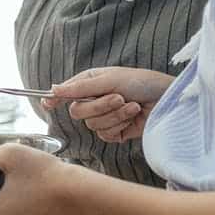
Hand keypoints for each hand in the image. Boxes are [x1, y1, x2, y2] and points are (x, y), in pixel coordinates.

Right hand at [41, 67, 171, 142]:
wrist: (167, 100)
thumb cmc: (143, 82)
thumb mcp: (111, 79)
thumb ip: (81, 88)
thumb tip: (53, 88)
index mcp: (90, 83)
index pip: (66, 92)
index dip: (55, 98)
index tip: (47, 103)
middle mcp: (94, 100)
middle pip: (78, 112)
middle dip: (100, 106)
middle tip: (118, 97)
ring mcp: (104, 117)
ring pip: (93, 125)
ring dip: (116, 115)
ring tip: (133, 105)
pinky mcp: (115, 132)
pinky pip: (106, 134)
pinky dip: (121, 125)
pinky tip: (134, 116)